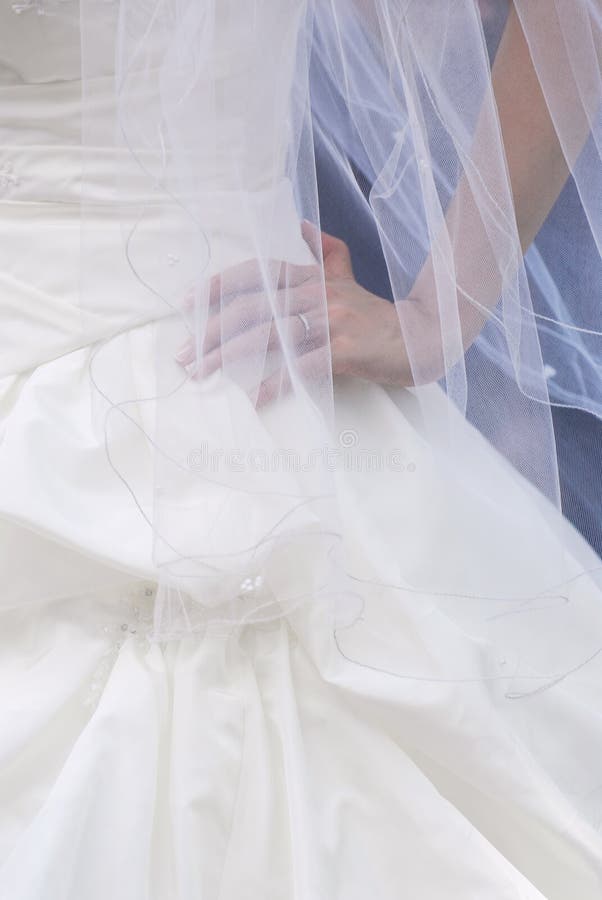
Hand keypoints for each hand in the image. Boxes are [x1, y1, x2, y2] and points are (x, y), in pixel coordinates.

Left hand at [176, 224, 414, 403]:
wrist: (424, 336)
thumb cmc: (378, 315)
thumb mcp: (349, 277)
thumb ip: (325, 252)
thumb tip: (301, 224)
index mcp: (313, 278)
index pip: (256, 273)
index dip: (218, 286)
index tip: (185, 304)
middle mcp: (318, 294)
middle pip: (252, 307)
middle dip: (212, 331)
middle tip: (184, 354)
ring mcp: (332, 321)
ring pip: (269, 336)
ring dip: (229, 356)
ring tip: (202, 373)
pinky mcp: (346, 351)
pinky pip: (302, 367)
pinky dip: (276, 383)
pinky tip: (254, 398)